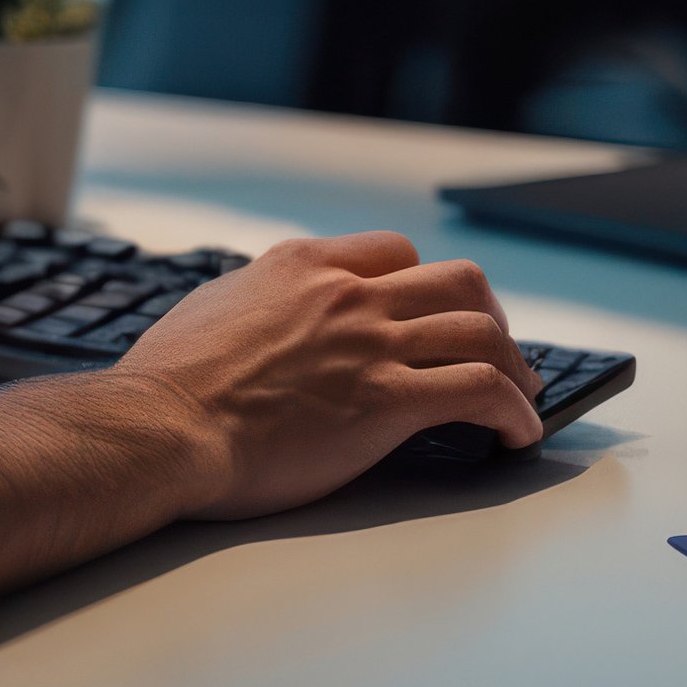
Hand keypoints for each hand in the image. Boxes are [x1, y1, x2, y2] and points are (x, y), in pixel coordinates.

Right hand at [113, 230, 543, 519]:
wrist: (163, 424)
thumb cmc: (172, 381)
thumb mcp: (214, 307)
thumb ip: (260, 301)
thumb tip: (269, 313)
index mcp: (302, 265)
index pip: (394, 251)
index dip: (425, 284)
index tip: (432, 315)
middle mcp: (346, 294)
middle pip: (457, 281)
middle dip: (489, 315)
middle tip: (497, 350)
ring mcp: (371, 344)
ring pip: (482, 331)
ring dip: (516, 366)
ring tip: (523, 397)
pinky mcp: (388, 400)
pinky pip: (481, 392)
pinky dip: (515, 412)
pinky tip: (517, 435)